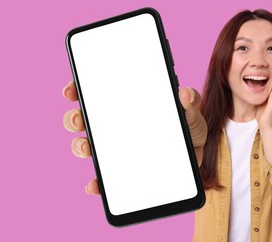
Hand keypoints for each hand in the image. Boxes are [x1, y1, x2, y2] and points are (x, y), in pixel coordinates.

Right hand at [62, 81, 206, 194]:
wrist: (195, 156)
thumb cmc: (188, 128)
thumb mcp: (190, 112)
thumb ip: (190, 101)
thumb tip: (185, 94)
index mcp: (127, 106)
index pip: (97, 94)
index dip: (79, 91)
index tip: (71, 91)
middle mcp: (116, 126)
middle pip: (85, 120)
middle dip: (75, 119)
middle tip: (79, 120)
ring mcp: (117, 150)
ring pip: (88, 147)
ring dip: (80, 147)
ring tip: (86, 149)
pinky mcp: (123, 172)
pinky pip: (104, 178)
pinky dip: (96, 182)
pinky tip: (95, 184)